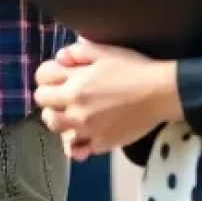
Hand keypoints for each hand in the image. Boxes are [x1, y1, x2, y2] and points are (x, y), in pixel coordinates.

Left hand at [34, 39, 183, 156]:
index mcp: (73, 85)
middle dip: (49, 99)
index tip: (56, 77)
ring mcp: (88, 128)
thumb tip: (59, 58)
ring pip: (56, 128)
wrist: (160, 93)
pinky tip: (80, 137)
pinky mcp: (102, 143)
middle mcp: (76, 108)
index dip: (46, 76)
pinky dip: (75, 144)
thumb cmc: (132, 69)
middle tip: (61, 97)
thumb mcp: (102, 51)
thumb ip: (76, 52)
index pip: (41, 80)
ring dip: (58, 120)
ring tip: (69, 116)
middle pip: (43, 106)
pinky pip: (78, 149)